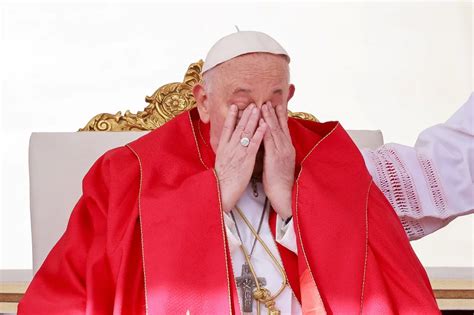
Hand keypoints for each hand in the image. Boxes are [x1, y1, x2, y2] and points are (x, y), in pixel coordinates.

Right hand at [214, 104, 266, 211]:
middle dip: (245, 114)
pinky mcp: (247, 159)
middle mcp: (230, 147)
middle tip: (252, 103)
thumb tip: (227, 146)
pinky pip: (254, 143)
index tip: (234, 106)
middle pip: (238, 127)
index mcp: (222, 148)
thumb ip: (225, 153)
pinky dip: (259, 133)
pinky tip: (264, 125)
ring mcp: (238, 152)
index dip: (231, 116)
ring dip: (253, 119)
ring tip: (258, 109)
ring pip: (246, 132)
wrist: (222, 191)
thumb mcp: (220, 162)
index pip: (227, 128)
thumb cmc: (222, 180)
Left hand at [261, 102, 294, 219]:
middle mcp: (286, 147)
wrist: (285, 194)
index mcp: (287, 149)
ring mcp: (281, 152)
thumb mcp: (279, 162)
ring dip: (269, 117)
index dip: (279, 116)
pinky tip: (261, 122)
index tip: (276, 105)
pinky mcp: (275, 157)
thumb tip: (270, 144)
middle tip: (269, 101)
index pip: (283, 129)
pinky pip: (269, 141)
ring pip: (274, 131)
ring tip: (264, 106)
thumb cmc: (280, 181)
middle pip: (279, 126)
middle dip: (274, 113)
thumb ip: (276, 151)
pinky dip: (265, 130)